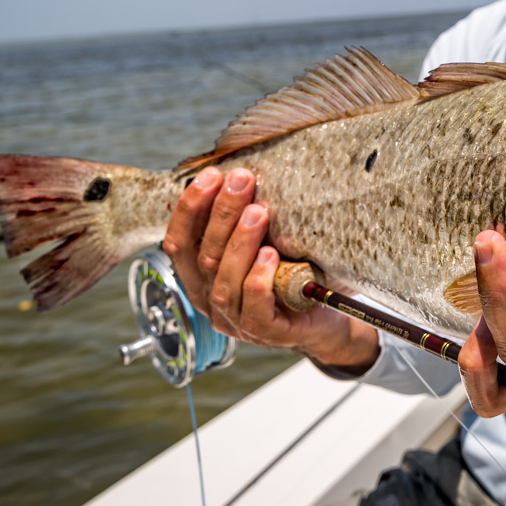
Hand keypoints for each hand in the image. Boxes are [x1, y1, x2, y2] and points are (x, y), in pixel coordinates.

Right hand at [162, 166, 379, 371]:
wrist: (326, 315)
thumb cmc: (290, 274)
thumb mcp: (262, 242)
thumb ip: (244, 220)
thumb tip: (240, 172)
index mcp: (203, 277)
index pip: (179, 243)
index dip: (189, 209)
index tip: (210, 175)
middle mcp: (212, 302)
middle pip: (204, 256)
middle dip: (221, 214)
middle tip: (242, 181)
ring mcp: (236, 322)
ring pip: (224, 282)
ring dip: (239, 242)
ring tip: (258, 212)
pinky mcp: (265, 333)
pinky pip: (253, 309)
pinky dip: (257, 280)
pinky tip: (270, 255)